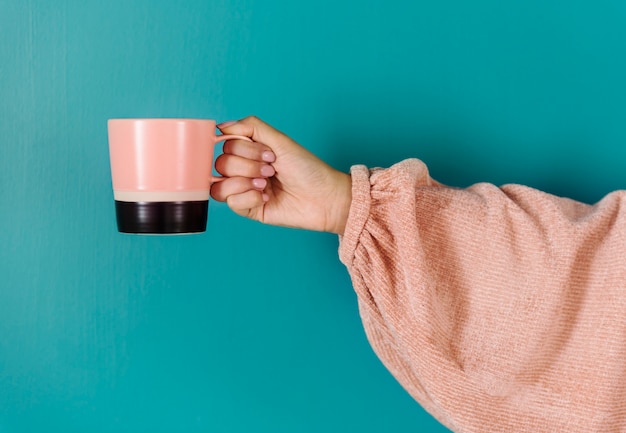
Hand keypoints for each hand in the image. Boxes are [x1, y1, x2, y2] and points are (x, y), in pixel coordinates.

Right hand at [211, 116, 351, 234]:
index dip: (244, 148)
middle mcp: (245, 170)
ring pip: (220, 185)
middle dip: (249, 165)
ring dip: (245, 182)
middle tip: (272, 170)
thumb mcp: (280, 140)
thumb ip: (250, 126)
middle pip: (222, 164)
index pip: (226, 145)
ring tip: (267, 185)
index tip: (269, 153)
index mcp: (251, 152)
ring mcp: (246, 191)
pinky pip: (231, 203)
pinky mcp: (249, 210)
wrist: (324, 197)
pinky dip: (249, 198)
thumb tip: (221, 126)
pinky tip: (266, 198)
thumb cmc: (308, 169)